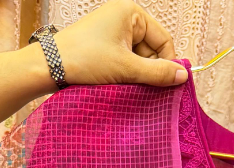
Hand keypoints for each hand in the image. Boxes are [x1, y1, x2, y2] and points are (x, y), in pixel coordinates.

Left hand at [50, 1, 186, 87]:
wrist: (49, 66)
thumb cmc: (86, 59)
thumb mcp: (126, 68)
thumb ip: (157, 73)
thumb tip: (184, 77)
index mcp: (131, 13)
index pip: (164, 40)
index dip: (167, 64)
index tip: (166, 86)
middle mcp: (124, 18)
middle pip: (152, 50)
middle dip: (149, 71)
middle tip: (141, 88)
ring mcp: (113, 32)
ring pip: (139, 59)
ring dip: (137, 76)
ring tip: (125, 86)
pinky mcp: (105, 46)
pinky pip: (126, 62)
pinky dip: (126, 75)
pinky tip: (119, 85)